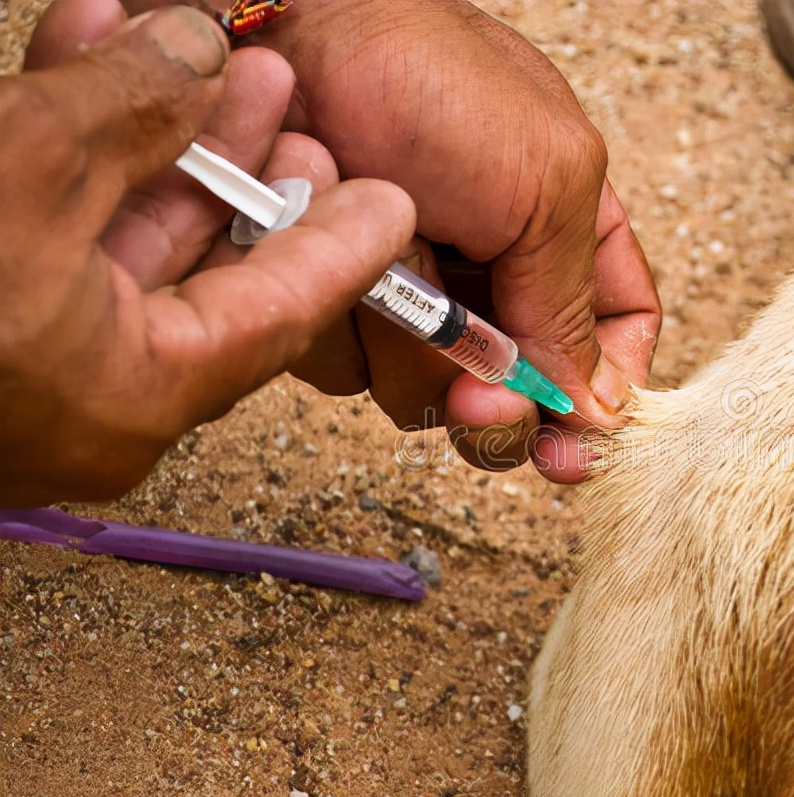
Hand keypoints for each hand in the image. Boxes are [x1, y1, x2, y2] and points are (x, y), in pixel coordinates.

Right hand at [0, 0, 414, 507]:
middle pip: (200, 267)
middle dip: (239, 164)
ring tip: (203, 45)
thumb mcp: (16, 180)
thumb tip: (197, 47)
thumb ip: (123, 113)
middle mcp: (86, 386)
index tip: (394, 200)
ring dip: (152, 130)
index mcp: (131, 394)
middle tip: (287, 84)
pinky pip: (35, 215)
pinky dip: (62, 136)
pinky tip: (88, 49)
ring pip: (112, 228)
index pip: (275, 316)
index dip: (340, 247)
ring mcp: (18, 348)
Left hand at [255, 0, 661, 482]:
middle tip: (475, 390)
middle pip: (518, 394)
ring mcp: (412, 294)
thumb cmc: (427, 75)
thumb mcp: (544, 179)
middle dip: (494, 398)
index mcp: (568, 236)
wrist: (287, 32)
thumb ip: (573, 301)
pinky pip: (345, 367)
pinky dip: (336, 319)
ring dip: (405, 338)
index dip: (602, 403)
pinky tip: (329, 248)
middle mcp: (494, 275)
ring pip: (424, 392)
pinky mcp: (334, 300)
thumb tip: (596, 408)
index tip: (574, 452)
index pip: (616, 339)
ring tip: (387, 244)